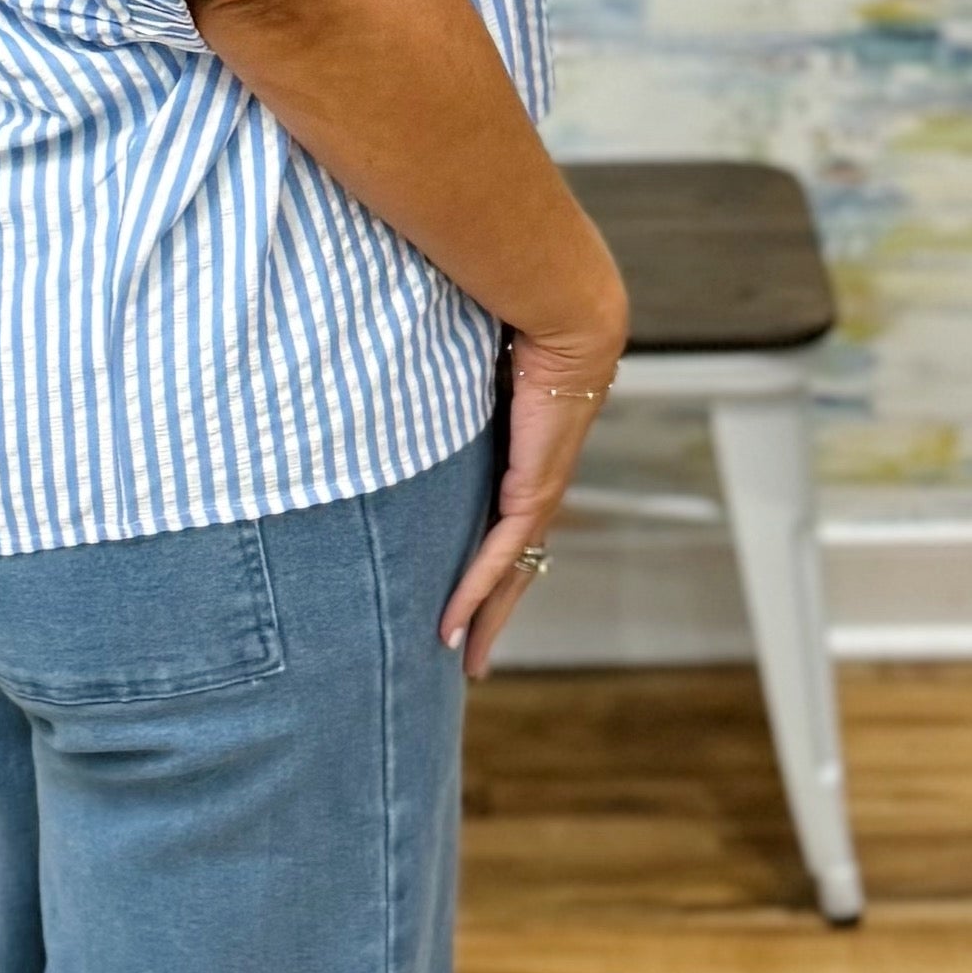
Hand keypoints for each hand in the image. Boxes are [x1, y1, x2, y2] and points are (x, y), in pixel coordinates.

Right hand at [439, 288, 630, 679]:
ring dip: (486, 616)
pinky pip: (499, 552)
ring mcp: (540, 490)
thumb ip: (448, 374)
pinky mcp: (533, 489)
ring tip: (464, 658)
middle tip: (471, 656)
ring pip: (511, 572)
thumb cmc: (522, 321)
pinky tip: (454, 623)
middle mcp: (539, 481)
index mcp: (528, 455)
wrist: (568, 314)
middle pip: (514, 564)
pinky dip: (476, 589)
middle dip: (492, 612)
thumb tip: (403, 356)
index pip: (507, 523)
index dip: (489, 562)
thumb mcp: (475, 362)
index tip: (469, 594)